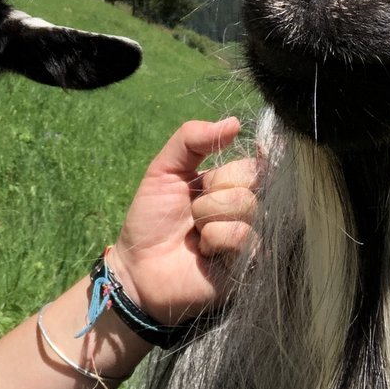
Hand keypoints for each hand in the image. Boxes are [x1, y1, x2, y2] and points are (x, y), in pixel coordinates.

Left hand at [110, 117, 260, 326]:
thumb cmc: (151, 218)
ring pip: (245, 205)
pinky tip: (204, 252)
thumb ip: (191, 139)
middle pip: (252, 179)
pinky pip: (242, 235)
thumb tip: (234, 122)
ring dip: (208, 216)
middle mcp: (245, 207)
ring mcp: (250, 235)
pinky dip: (215, 238)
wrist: (136, 266)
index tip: (225, 168)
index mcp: (229, 183)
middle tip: (192, 211)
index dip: (240, 163)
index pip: (253, 160)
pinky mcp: (249, 264)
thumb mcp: (164, 169)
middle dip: (212, 191)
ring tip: (195, 233)